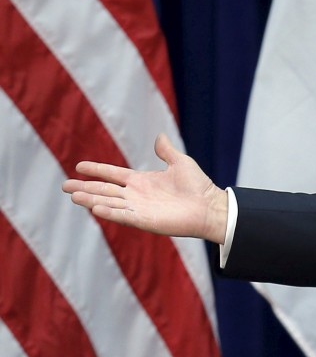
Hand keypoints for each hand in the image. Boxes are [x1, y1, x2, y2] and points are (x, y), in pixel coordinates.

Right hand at [62, 133, 228, 243]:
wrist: (210, 206)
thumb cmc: (198, 186)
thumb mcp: (180, 163)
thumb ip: (166, 151)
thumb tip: (160, 136)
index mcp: (142, 181)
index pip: (113, 174)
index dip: (97, 170)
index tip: (79, 166)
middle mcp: (137, 195)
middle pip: (105, 190)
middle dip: (85, 187)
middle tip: (65, 185)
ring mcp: (139, 208)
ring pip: (109, 203)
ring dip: (91, 200)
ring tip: (73, 195)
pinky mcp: (145, 220)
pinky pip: (123, 216)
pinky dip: (109, 212)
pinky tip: (95, 208)